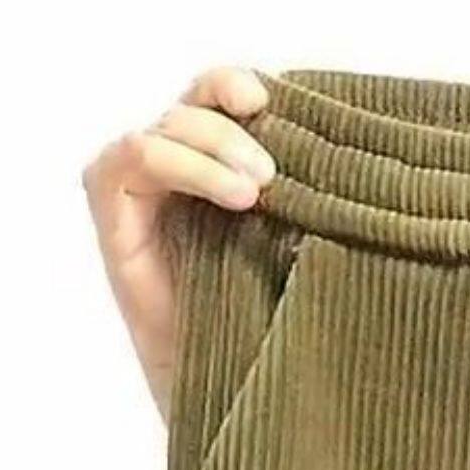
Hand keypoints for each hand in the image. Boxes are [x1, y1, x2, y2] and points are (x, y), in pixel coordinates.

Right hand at [82, 64, 275, 422]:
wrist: (235, 386)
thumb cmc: (275, 315)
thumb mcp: (303, 242)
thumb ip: (310, 193)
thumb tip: (356, 153)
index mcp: (224, 162)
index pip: (224, 96)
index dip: (244, 84)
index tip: (276, 99)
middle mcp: (181, 165)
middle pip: (197, 102)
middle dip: (236, 124)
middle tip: (273, 172)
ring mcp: (143, 185)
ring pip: (169, 124)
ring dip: (215, 144)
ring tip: (256, 191)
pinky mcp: (114, 210)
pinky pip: (134, 157)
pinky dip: (181, 163)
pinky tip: (231, 197)